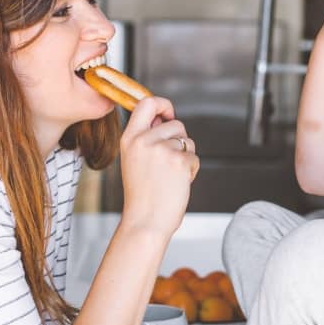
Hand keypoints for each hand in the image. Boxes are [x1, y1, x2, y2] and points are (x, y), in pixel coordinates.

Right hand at [119, 96, 198, 235]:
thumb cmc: (143, 195)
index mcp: (129, 138)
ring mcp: (162, 150)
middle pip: (176, 124)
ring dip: (186, 156)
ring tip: (170, 176)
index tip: (169, 113)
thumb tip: (167, 118)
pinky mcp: (179, 160)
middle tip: (168, 164)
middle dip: (179, 140)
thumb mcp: (134, 160)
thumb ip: (147, 138)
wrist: (146, 221)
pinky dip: (191, 170)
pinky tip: (178, 183)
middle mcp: (144, 140)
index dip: (162, 104)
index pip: (146, 104)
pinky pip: (194, 156)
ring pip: (187, 141)